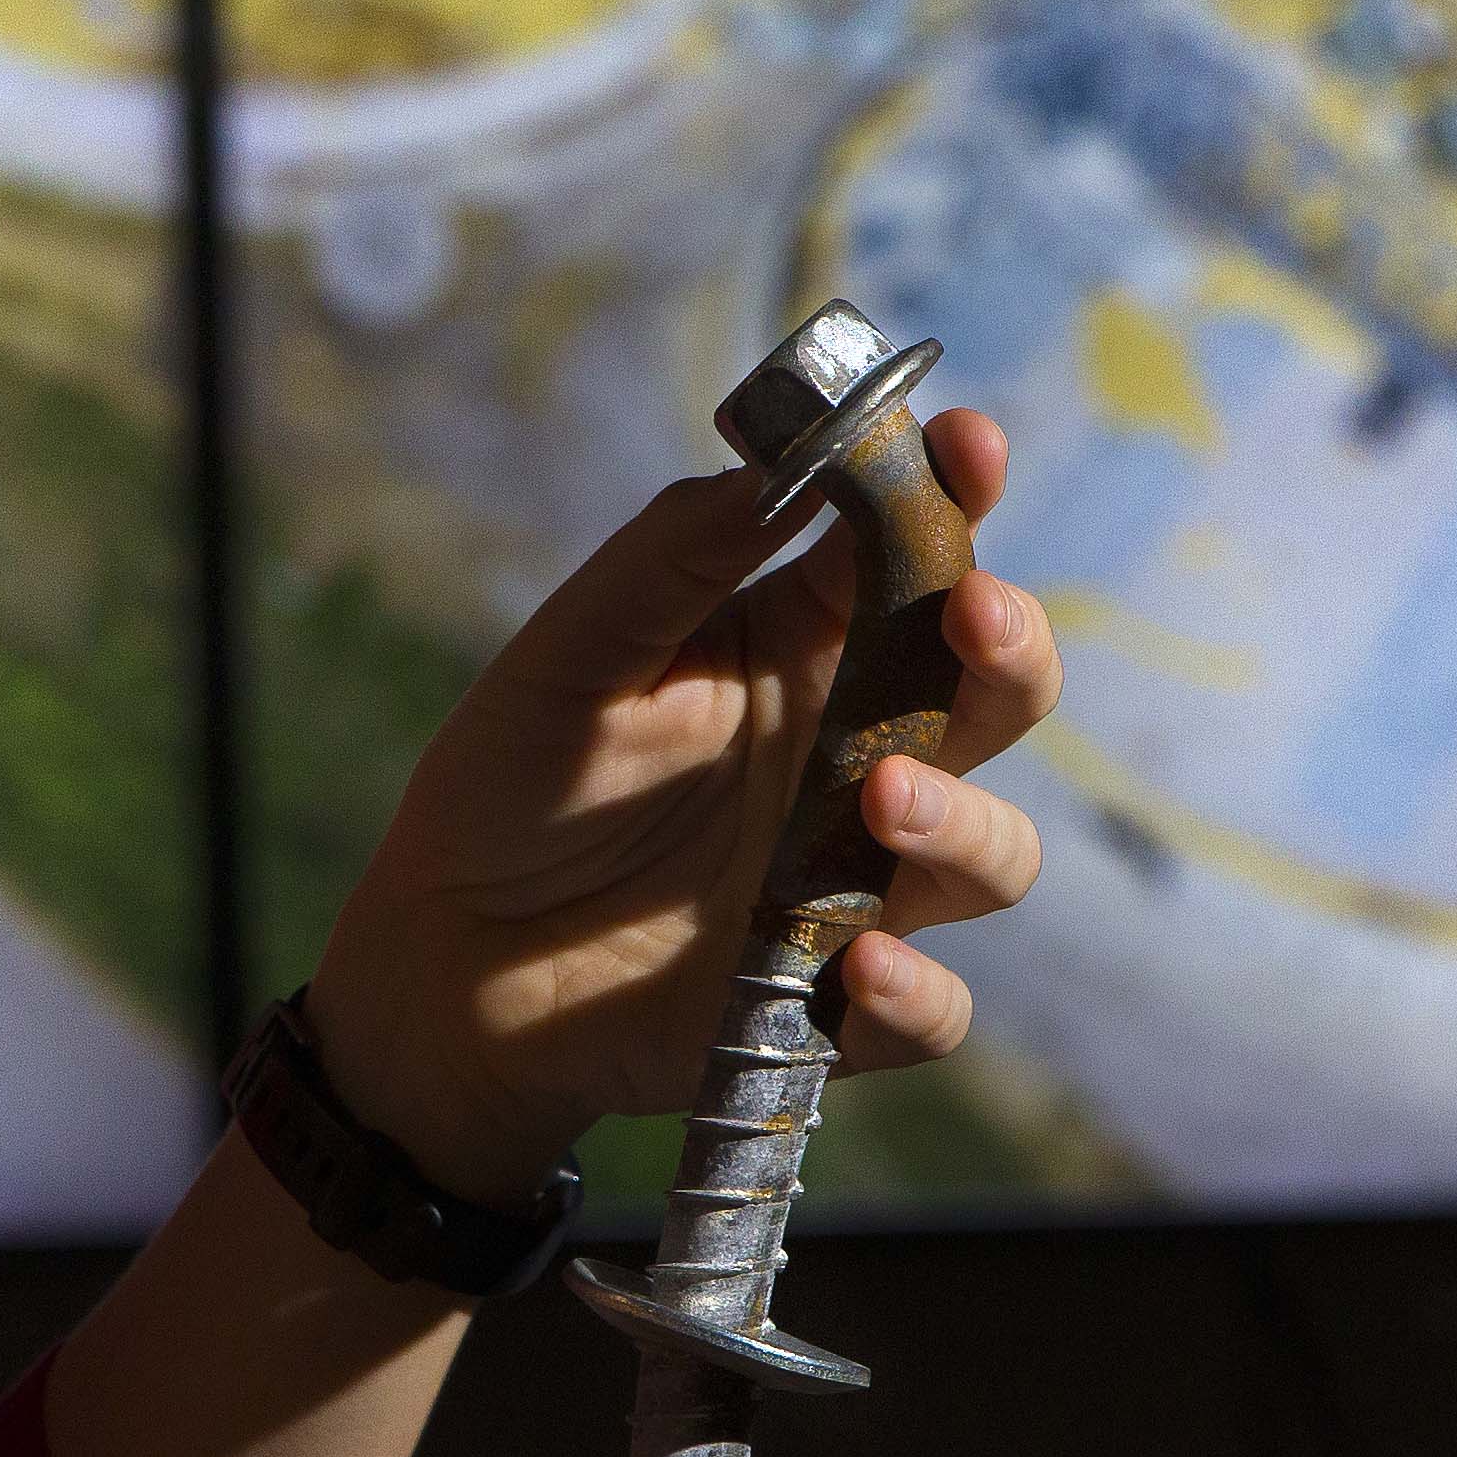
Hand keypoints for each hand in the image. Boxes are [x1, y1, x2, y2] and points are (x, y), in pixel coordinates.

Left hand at [302, 409, 1055, 1194]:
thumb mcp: (571, 656)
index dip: (954, 490)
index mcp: (800, 651)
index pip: (911, 554)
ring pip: (992, 855)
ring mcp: (855, 884)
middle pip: (993, 693)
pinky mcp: (828, 1001)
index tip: (968, 443)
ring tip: (881, 802)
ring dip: (961, 823)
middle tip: (976, 613)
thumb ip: (671, 561)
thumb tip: (779, 464)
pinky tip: (858, 962)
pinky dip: (916, 994)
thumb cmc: (510, 785)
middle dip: (1012, 646)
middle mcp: (853, 760)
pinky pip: (929, 1012)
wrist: (444, 964)